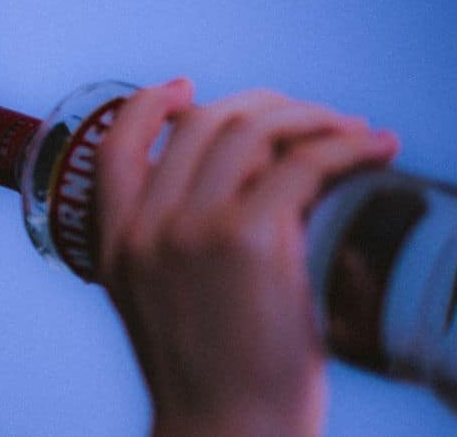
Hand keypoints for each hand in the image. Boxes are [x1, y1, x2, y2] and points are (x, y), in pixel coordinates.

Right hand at [93, 79, 398, 435]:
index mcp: (115, 243)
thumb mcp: (152, 304)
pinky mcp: (251, 240)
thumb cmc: (205, 378)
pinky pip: (303, 164)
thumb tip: (218, 191)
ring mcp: (195, 230)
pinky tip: (373, 146)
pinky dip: (345, 145)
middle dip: (259, 106)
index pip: (115, 145)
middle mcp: (148, 228)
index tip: (182, 87)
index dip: (147, 105)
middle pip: (199, 124)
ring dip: (308, 117)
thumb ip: (161, 245)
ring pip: (250, 130)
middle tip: (303, 117)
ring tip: (348, 129)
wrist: (225, 434)